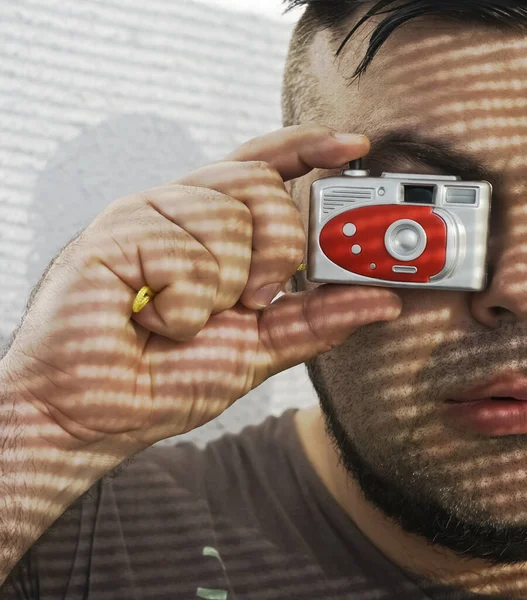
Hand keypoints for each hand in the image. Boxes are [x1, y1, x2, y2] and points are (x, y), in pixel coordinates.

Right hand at [1, 125, 401, 454]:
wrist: (96, 412)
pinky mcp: (116, 230)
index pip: (264, 164)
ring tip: (182, 318)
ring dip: (220, 290)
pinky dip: (181, 306)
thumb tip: (382, 300)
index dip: (309, 147)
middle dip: (276, 249)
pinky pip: (183, 250)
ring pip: (227, 217)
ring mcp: (147, 214)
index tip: (353, 146)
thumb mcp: (259, 349)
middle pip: (260, 184)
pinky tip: (149, 319)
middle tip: (253, 298)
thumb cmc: (166, 378)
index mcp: (213, 229)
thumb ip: (316, 320)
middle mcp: (182, 210)